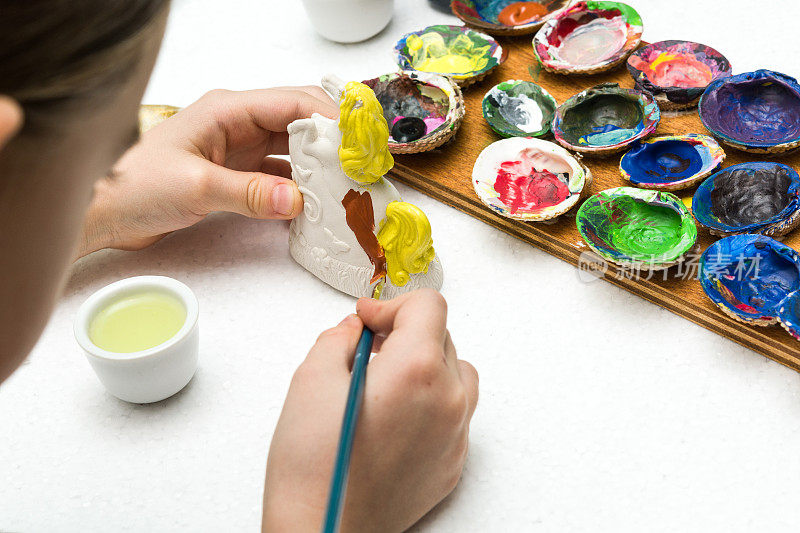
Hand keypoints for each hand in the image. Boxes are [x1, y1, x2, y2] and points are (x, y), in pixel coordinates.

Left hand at [77, 86, 337, 256]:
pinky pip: (277, 176)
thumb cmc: (134, 186)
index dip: (330, 120)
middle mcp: (237, 124)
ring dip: (316, 170)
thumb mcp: (195, 187)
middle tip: (359, 169)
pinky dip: (296, 190)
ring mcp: (237, 149)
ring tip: (343, 190)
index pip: (293, 103)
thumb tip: (296, 200)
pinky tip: (311, 207)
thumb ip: (248, 193)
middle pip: (299, 124)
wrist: (102, 211)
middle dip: (331, 144)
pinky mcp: (234, 174)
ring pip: (292, 151)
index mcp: (228, 110)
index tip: (358, 144)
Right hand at [262, 289, 478, 531]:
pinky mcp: (453, 464)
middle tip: (369, 347)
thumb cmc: (313, 468)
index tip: (368, 319)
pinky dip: (433, 403)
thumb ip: (339, 339)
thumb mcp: (311, 380)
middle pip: (443, 337)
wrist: (322, 531)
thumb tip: (355, 329)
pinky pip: (455, 416)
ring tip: (389, 380)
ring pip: (458, 375)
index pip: (428, 306)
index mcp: (416, 369)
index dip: (391, 304)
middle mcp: (448, 400)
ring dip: (428, 365)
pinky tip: (396, 418)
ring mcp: (455, 435)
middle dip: (406, 333)